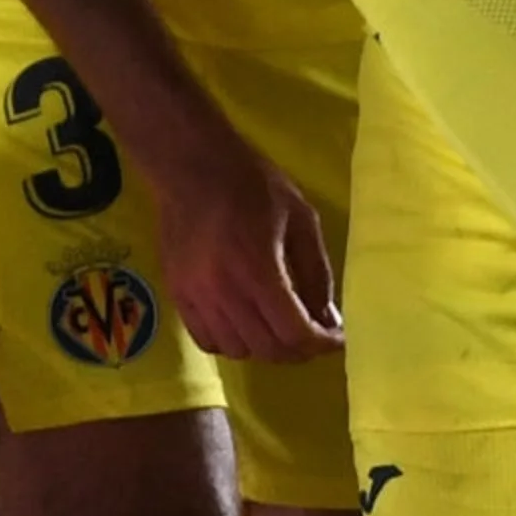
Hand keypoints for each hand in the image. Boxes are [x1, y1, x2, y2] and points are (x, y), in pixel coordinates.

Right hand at [150, 130, 343, 365]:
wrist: (191, 165)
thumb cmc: (251, 184)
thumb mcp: (300, 217)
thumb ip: (317, 271)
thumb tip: (327, 318)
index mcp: (259, 269)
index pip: (294, 332)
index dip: (322, 344)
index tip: (337, 338)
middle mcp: (225, 292)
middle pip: (269, 349)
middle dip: (299, 349)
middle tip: (312, 333)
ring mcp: (197, 297)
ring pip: (239, 350)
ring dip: (266, 347)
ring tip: (278, 327)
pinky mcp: (178, 295)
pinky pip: (208, 340)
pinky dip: (233, 342)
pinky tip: (245, 323)